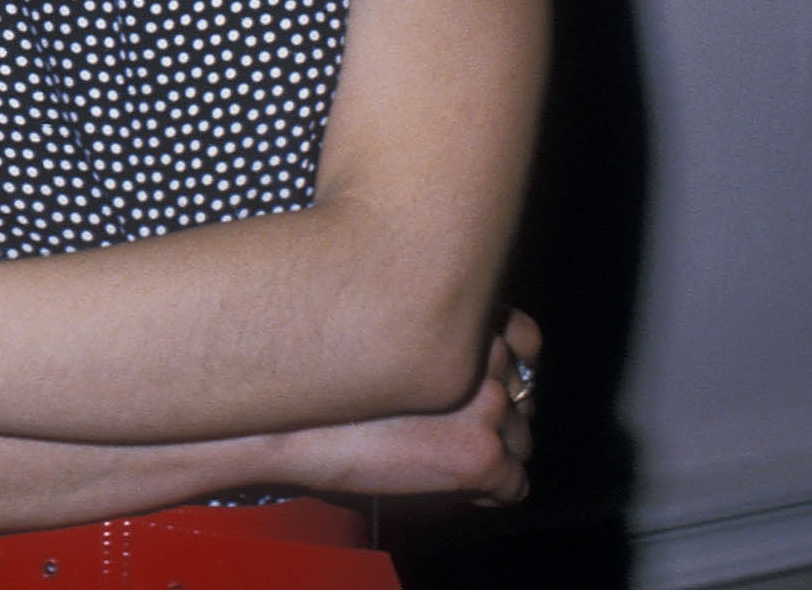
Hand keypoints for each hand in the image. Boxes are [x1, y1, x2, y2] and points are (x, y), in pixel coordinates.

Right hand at [286, 308, 539, 504]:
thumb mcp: (385, 336)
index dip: (502, 365)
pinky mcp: (482, 457)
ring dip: (493, 452)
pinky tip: (447, 481)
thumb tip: (472, 351)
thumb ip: (432, 333)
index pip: (523, 338)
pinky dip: (488, 493)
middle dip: (495, 413)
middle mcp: (487, 356)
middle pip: (523, 394)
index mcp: (465, 318)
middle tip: (446, 426)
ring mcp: (489, 408)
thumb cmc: (324, 377)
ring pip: (521, 441)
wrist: (289, 421)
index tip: (472, 384)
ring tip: (441, 454)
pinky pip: (513, 486)